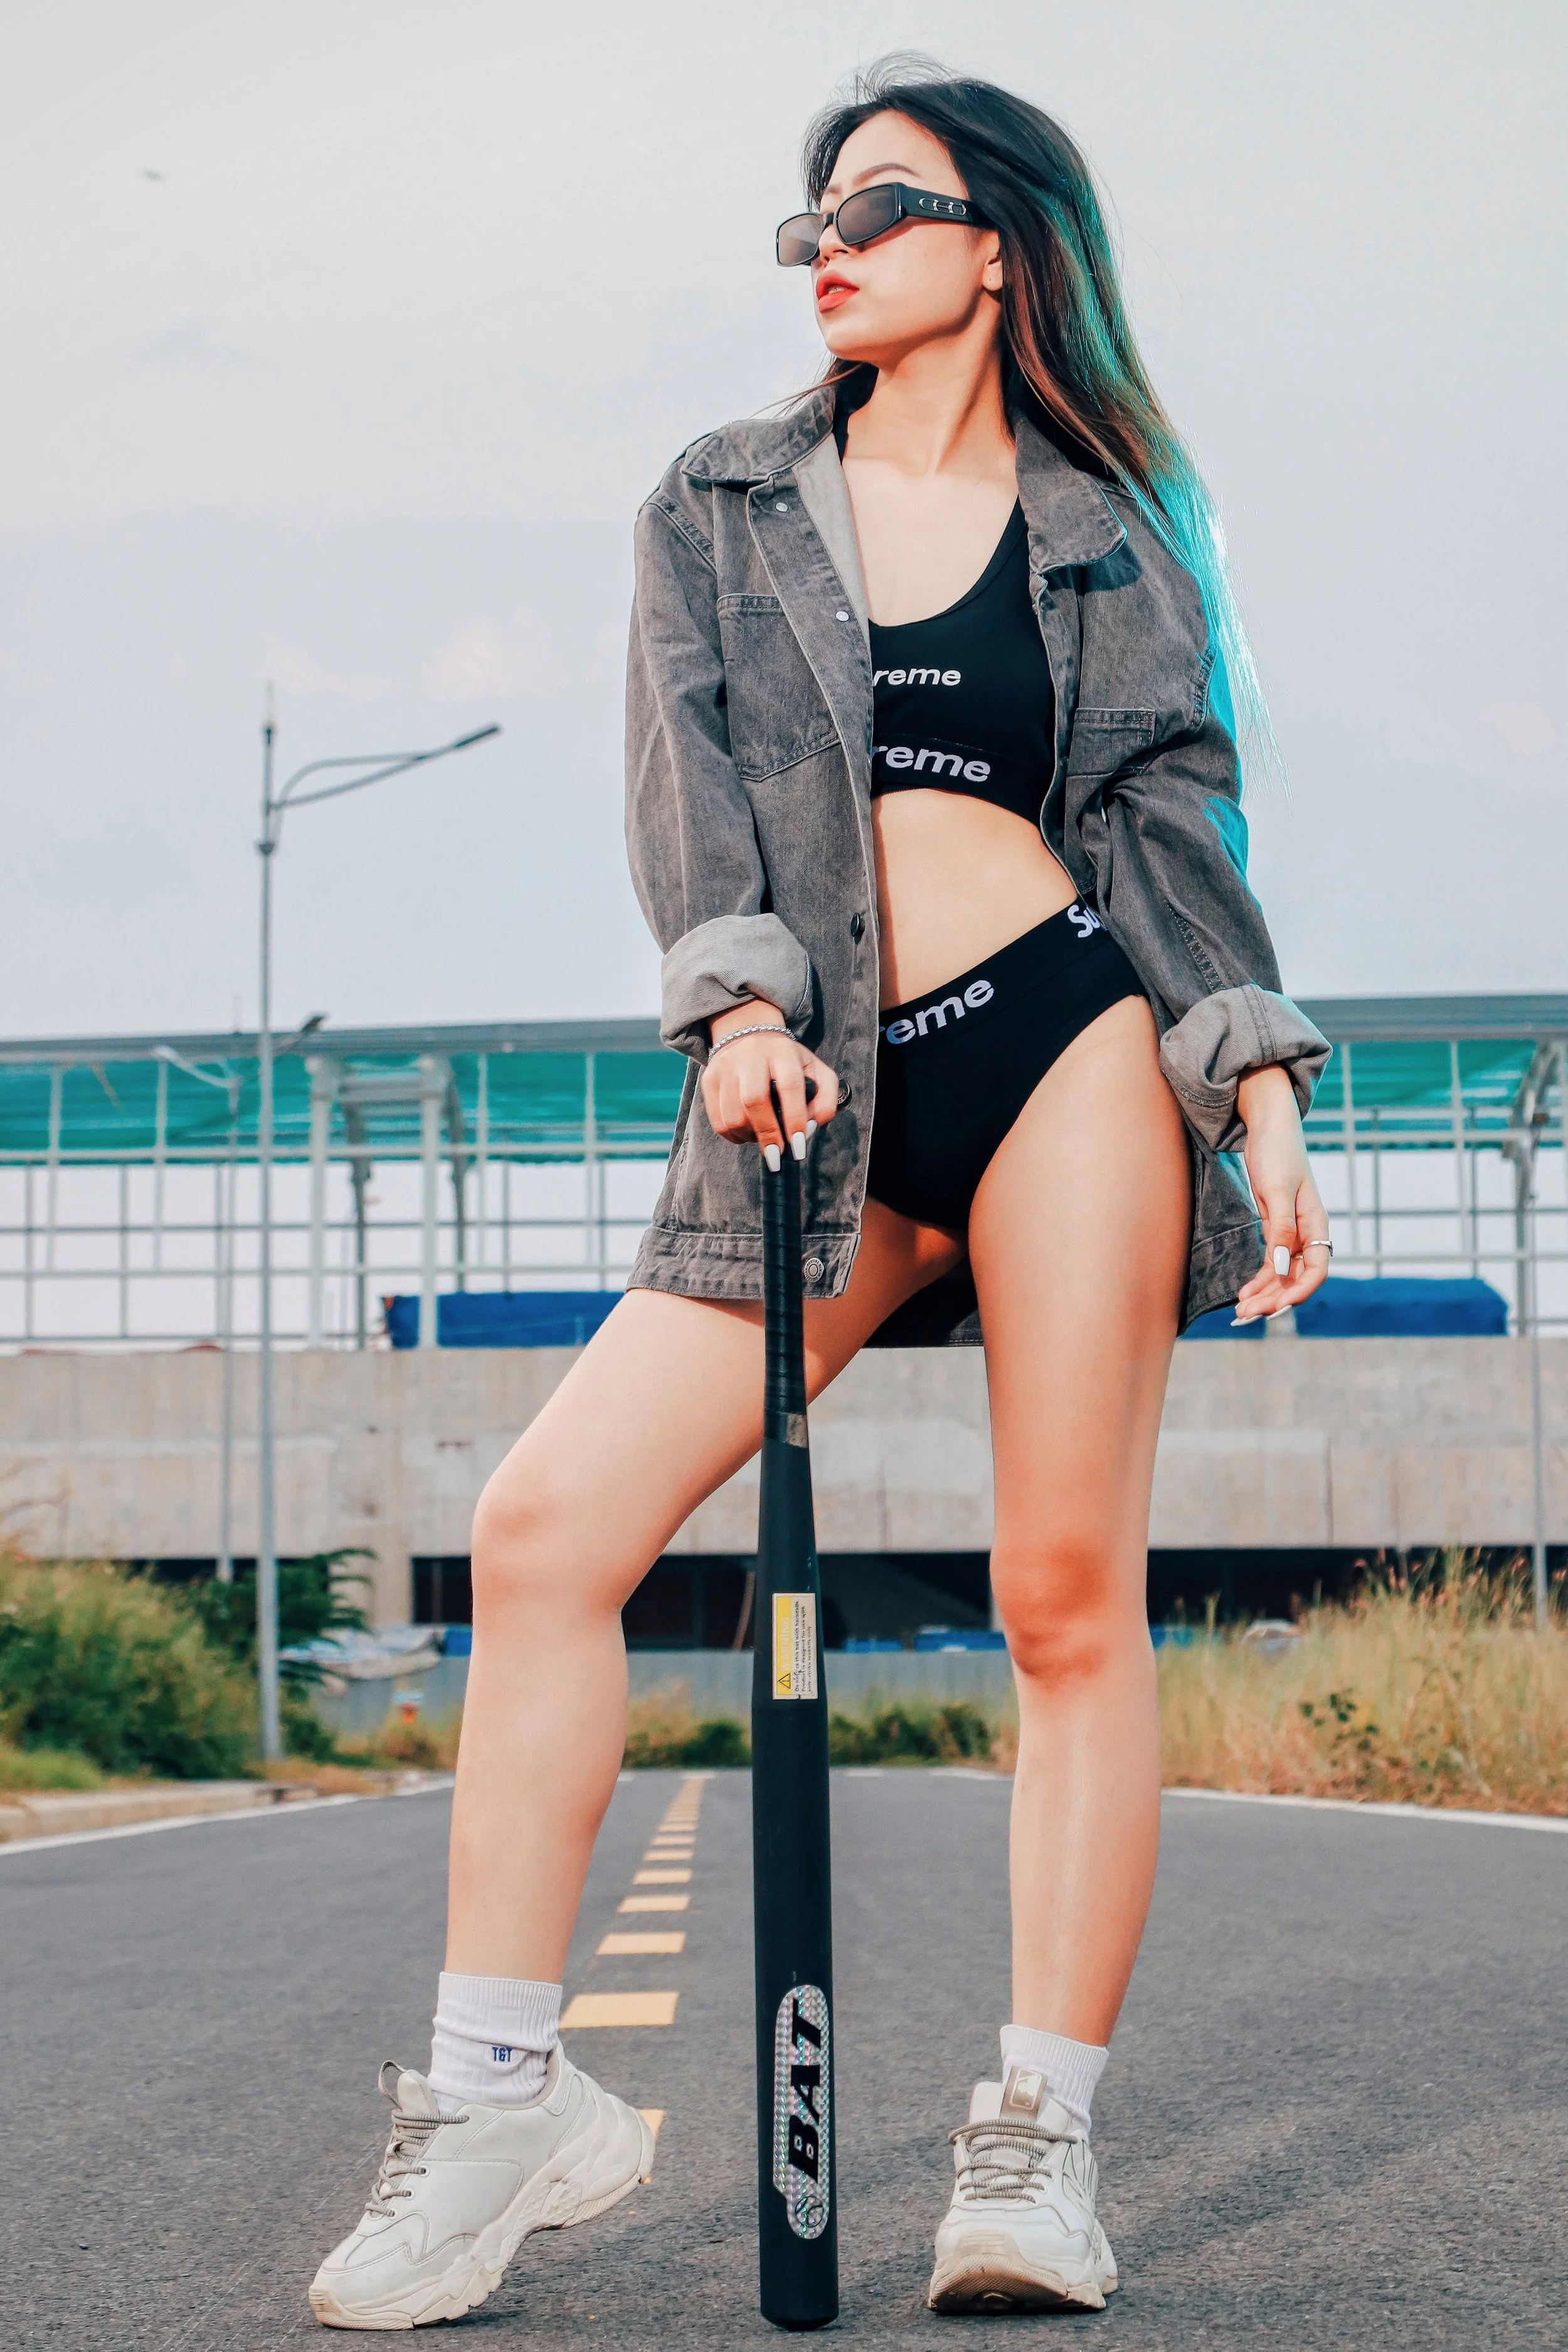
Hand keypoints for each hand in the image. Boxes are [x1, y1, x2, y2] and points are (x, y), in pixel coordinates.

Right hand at [701, 1001, 840, 1165]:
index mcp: (783, 1051)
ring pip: (732, 1115)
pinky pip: (717, 1120)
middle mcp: (751, 1055)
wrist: (748, 1034)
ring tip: (763, 1138)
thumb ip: (824, 1101)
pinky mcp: (709, 1079)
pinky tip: (747, 1133)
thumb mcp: (816, 1072)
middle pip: (754, 1100)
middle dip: (767, 1134)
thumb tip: (808, 1129)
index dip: (794, 1119)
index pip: (790, 1086)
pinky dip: (734, 1135)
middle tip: (777, 1155)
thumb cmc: (789, 1062)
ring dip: (750, 1136)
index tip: (798, 1147)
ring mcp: (726, 1067)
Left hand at [1232, 1066, 1330, 1323]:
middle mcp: (1306, 1233)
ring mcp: (1291, 1232)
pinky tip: (1244, 1292)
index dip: (1299, 1291)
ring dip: (1264, 1293)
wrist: (1268, 1126)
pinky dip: (1259, 1278)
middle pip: (1296, 1277)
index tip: (1276, 1306)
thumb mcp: (1277, 1190)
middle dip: (1274, 1298)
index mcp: (1315, 1224)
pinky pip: (1271, 1262)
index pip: (1317, 1269)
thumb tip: (1281, 1266)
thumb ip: (1281, 1229)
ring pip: (1282, 1274)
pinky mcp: (1275, 1227)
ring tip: (1241, 1310)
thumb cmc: (1277, 1152)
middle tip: (1246, 1314)